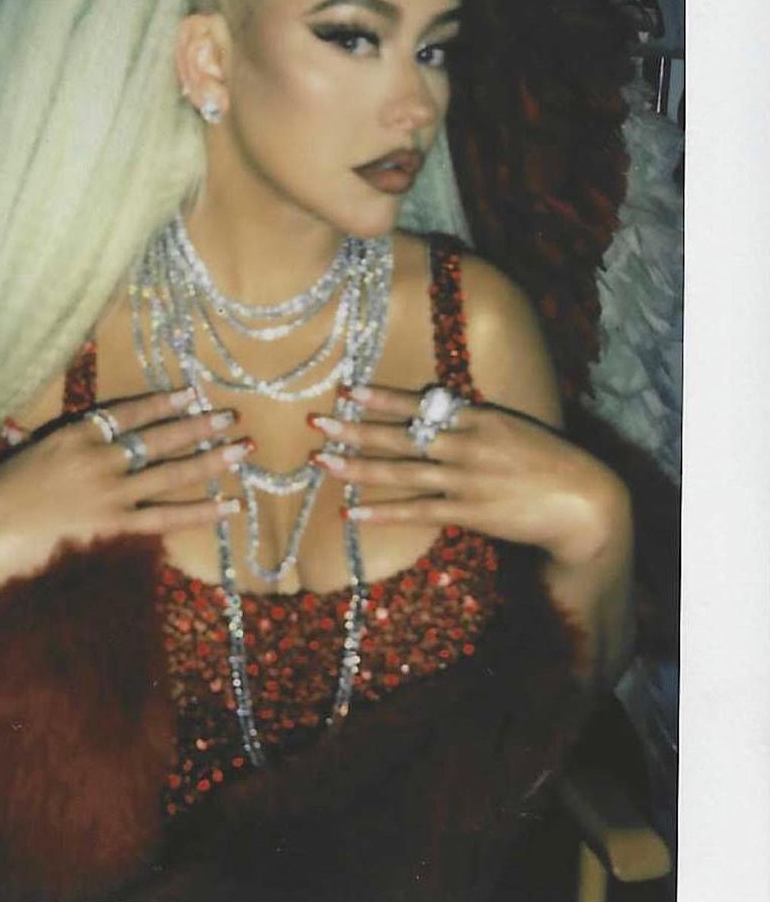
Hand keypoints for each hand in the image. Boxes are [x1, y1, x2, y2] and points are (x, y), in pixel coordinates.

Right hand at [0, 390, 251, 604]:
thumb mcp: (24, 457)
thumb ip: (55, 447)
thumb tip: (74, 441)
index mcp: (74, 435)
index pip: (128, 413)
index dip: (163, 402)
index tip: (190, 393)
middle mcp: (100, 458)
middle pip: (160, 437)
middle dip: (198, 425)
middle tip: (230, 415)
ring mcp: (111, 493)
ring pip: (173, 472)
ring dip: (212, 459)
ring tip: (243, 448)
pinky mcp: (116, 526)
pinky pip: (168, 517)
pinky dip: (202, 511)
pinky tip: (230, 506)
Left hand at [307, 384, 627, 567]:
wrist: (583, 502)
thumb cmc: (547, 462)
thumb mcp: (510, 428)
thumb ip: (472, 420)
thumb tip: (433, 409)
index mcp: (477, 416)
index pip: (420, 404)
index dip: (382, 398)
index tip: (348, 390)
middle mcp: (466, 442)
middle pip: (400, 433)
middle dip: (354, 427)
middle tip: (317, 420)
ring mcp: (465, 478)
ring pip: (400, 470)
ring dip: (356, 465)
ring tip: (321, 460)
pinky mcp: (468, 511)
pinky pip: (416, 510)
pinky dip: (382, 511)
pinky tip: (352, 512)